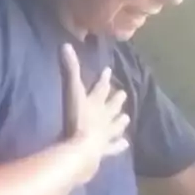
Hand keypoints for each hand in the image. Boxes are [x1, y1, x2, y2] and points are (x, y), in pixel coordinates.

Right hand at [60, 44, 129, 180]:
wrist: (84, 149)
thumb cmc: (77, 119)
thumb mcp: (73, 91)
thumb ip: (70, 69)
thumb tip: (67, 45)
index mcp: (96, 102)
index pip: (101, 87)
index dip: (104, 79)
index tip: (108, 71)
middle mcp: (105, 116)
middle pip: (112, 106)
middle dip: (117, 99)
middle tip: (124, 94)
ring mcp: (106, 134)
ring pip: (116, 125)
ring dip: (120, 121)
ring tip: (127, 117)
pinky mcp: (104, 150)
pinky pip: (113, 147)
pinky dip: (119, 145)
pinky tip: (125, 144)